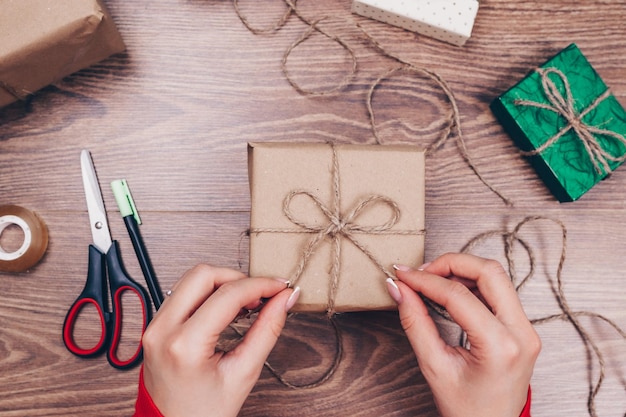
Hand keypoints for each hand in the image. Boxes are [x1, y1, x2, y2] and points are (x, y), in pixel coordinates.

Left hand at [141, 264, 299, 416]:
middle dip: (238, 278)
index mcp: (184, 345)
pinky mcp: (155, 326)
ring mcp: (154, 326)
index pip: (227, 295)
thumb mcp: (243, 373)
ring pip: (191, 279)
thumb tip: (284, 300)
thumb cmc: (203, 412)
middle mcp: (162, 330)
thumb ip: (267, 330)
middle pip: (203, 274)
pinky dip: (209, 293)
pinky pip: (183, 293)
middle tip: (261, 295)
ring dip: (223, 284)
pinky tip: (227, 309)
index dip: (260, 285)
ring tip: (246, 305)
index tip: (280, 287)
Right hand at [386, 253, 540, 416]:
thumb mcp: (434, 367)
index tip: (402, 274)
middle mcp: (522, 333)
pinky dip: (472, 283)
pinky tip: (449, 290)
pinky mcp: (523, 328)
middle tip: (420, 272)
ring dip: (462, 270)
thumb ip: (415, 322)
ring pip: (496, 277)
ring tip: (431, 280)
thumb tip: (399, 289)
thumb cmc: (467, 410)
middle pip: (489, 271)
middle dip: (450, 262)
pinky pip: (499, 292)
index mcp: (501, 346)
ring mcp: (527, 329)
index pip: (458, 295)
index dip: (425, 280)